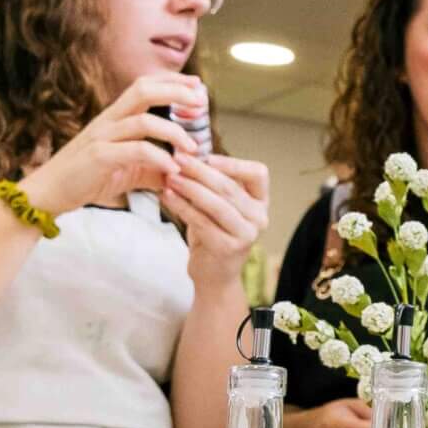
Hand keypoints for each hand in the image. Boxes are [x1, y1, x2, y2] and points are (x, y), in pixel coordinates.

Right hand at [16, 72, 202, 215]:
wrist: (50, 193)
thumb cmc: (88, 178)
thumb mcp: (129, 171)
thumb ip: (155, 168)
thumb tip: (184, 172)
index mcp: (115, 117)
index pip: (144, 85)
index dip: (171, 81)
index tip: (197, 85)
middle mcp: (108, 121)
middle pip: (143, 90)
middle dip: (176, 91)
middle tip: (202, 102)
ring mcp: (102, 137)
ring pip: (143, 121)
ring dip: (174, 132)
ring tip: (193, 148)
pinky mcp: (98, 157)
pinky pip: (134, 150)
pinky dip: (159, 158)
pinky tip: (173, 169)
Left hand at [165, 152, 269, 286]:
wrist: (214, 273)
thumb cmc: (213, 233)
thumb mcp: (218, 205)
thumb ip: (211, 183)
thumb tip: (188, 153)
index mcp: (261, 202)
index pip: (258, 173)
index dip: (233, 162)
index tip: (206, 156)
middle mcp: (260, 217)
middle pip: (229, 187)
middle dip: (200, 171)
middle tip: (177, 159)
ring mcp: (246, 234)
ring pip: (216, 204)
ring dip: (190, 187)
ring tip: (169, 177)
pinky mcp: (228, 247)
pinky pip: (202, 221)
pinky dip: (182, 206)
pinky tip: (166, 196)